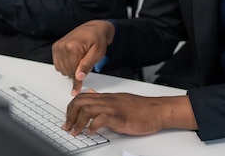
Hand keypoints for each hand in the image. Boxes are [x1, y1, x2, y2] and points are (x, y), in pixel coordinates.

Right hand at [52, 20, 114, 94]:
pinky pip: (58, 64)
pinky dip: (65, 65)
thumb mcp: (97, 53)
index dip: (78, 79)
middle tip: (85, 63)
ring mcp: (58, 46)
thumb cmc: (97, 39)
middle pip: (67, 71)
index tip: (76, 91)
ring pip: (62, 69)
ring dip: (71, 69)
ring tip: (80, 59)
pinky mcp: (56, 47)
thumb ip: (87, 65)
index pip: (73, 71)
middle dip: (76, 72)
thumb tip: (78, 77)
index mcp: (73, 46)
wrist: (94, 28)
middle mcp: (63, 46)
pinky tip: (73, 59)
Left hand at [63, 91, 196, 135]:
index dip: (71, 108)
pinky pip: (102, 118)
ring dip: (78, 122)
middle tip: (68, 127)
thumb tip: (90, 93)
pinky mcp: (120, 117)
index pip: (82, 97)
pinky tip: (92, 132)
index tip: (68, 120)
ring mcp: (113, 108)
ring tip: (76, 132)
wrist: (157, 110)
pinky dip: (94, 126)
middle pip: (80, 101)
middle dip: (70, 115)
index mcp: (106, 98)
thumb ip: (103, 98)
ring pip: (87, 108)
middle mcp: (107, 100)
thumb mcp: (118, 100)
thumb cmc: (141, 108)